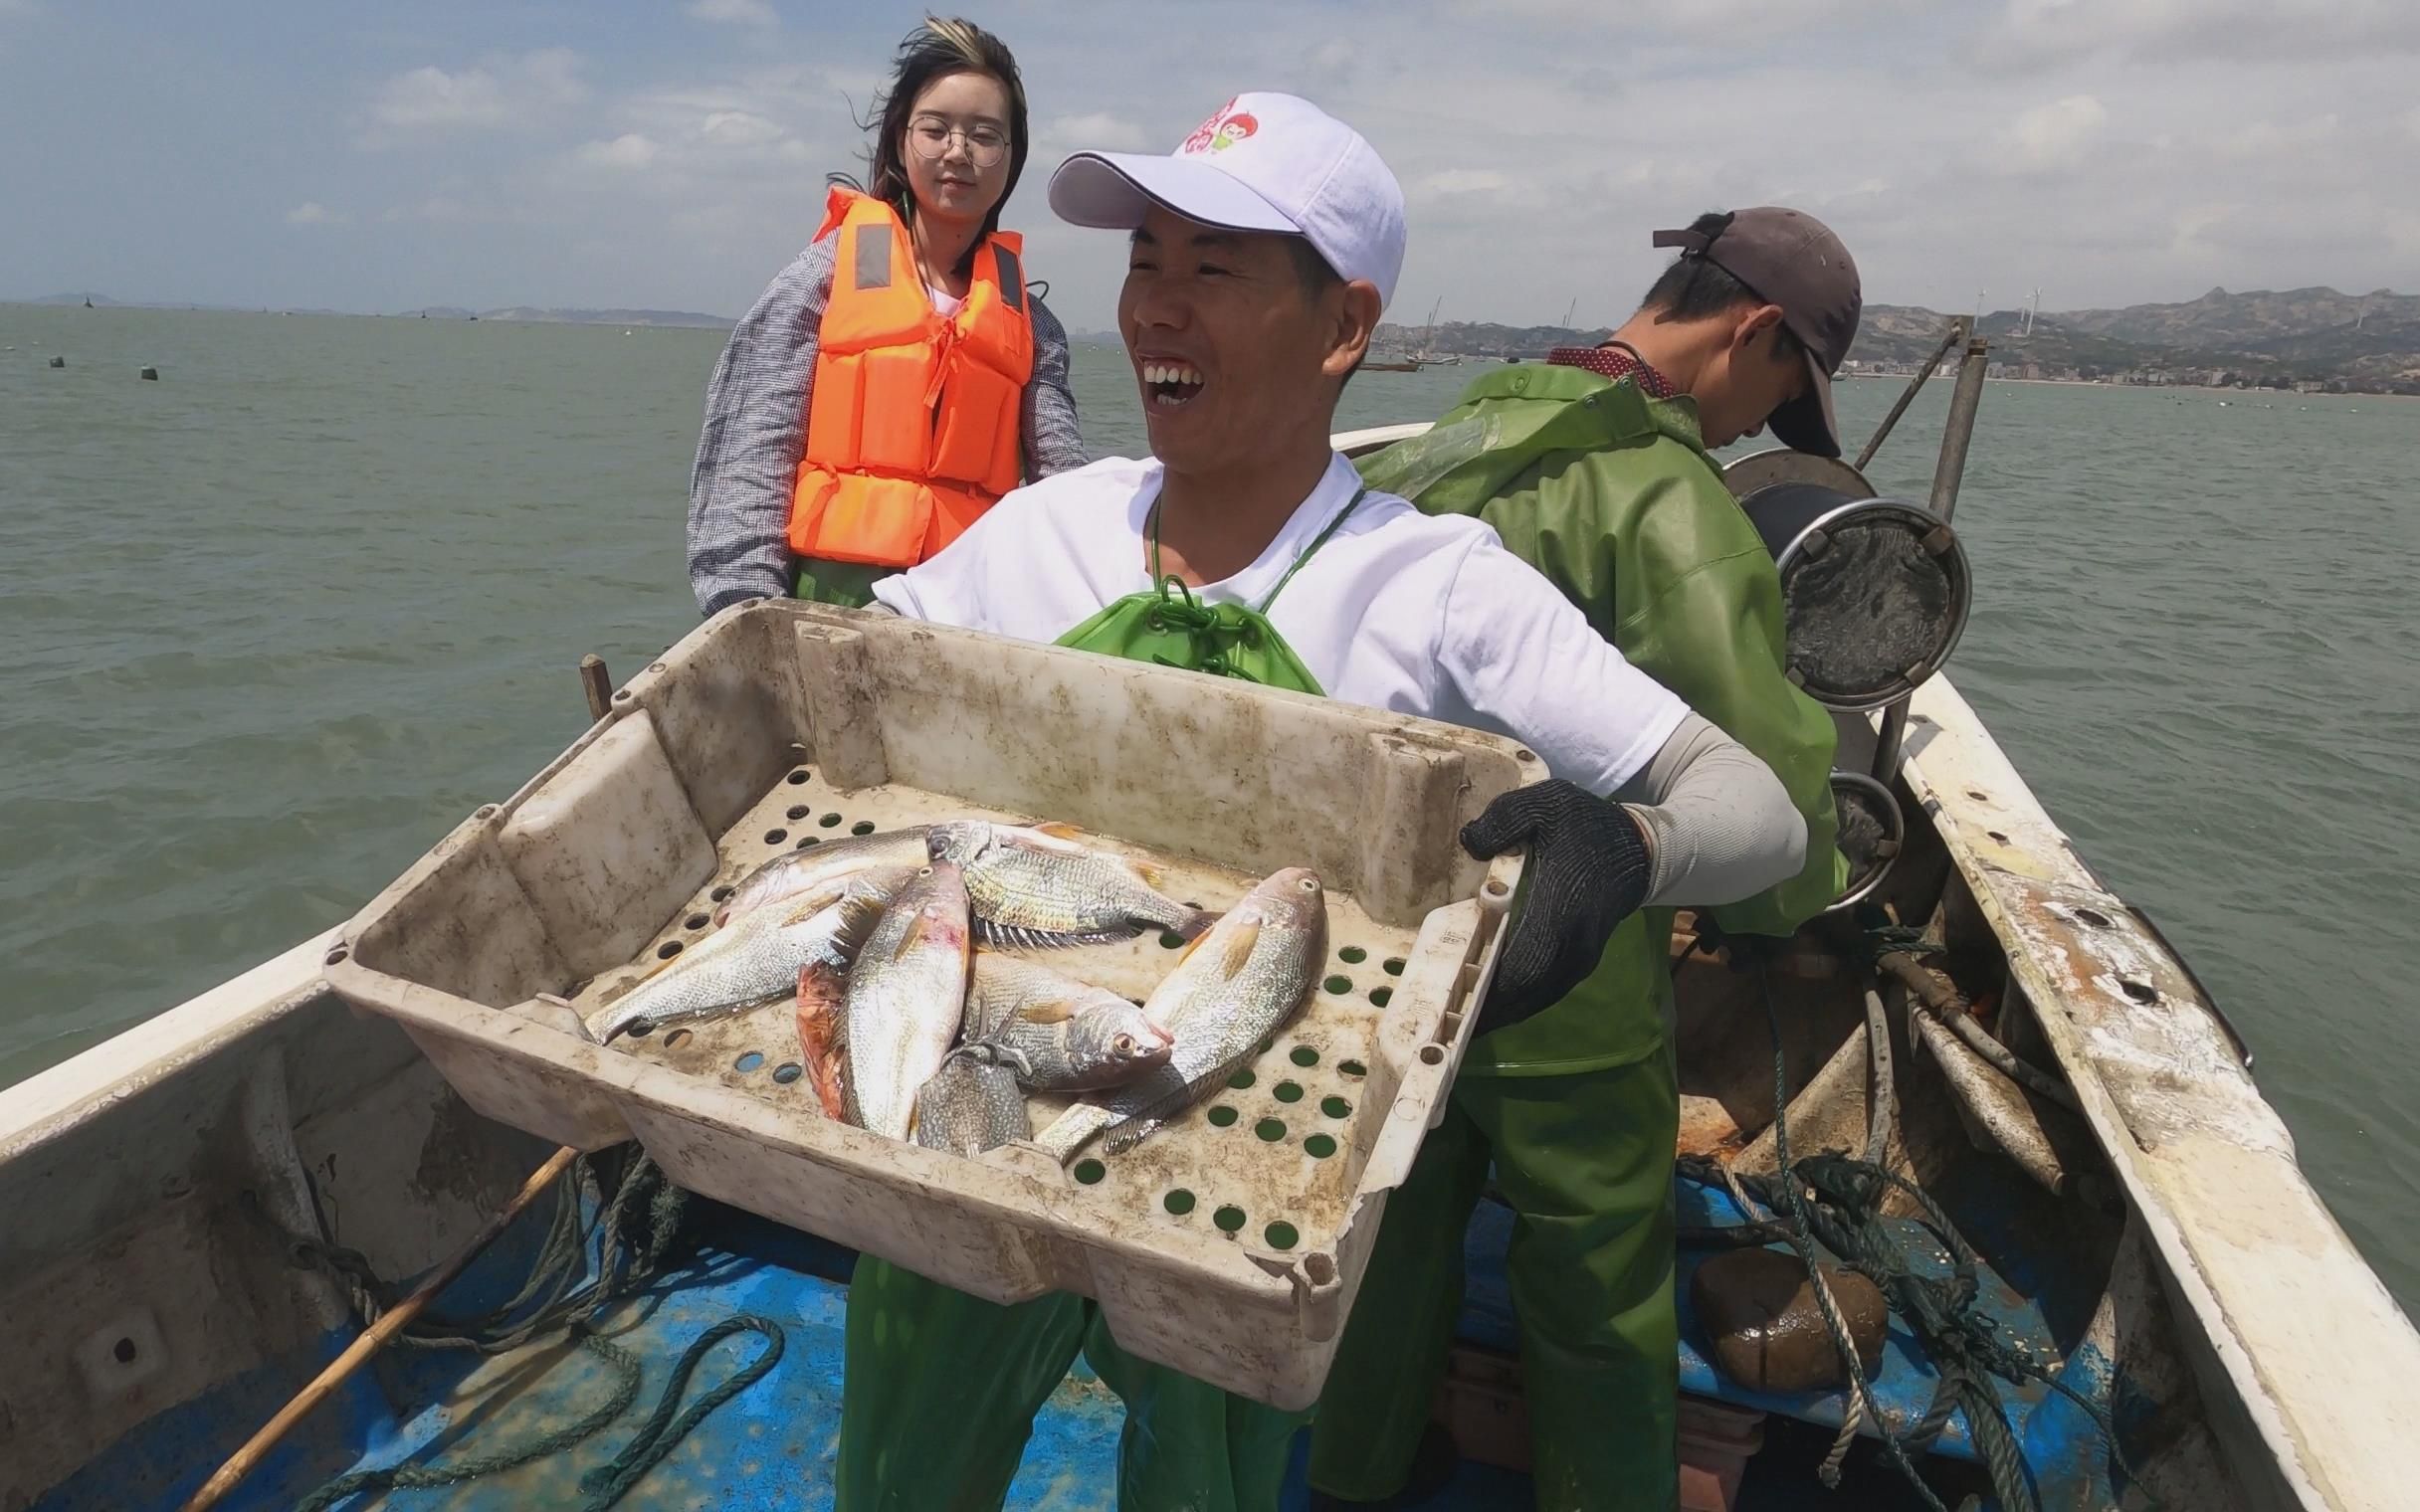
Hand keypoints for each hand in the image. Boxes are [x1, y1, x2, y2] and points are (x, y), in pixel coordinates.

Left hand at [1462, 779, 1652, 1032]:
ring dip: (1499, 1012)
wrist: (1639, 849)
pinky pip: (1544, 993)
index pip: (1524, 962)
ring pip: (1536, 999)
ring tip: (1456, 1021)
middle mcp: (1573, 945)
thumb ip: (1505, 820)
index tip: (1451, 998)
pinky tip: (1488, 1005)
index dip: (1489, 986)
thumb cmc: (1587, 825)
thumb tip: (1469, 843)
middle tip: (1439, 1023)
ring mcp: (1579, 960)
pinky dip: (1515, 1003)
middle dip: (1485, 1009)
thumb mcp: (1546, 804)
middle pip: (1525, 993)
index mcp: (1562, 910)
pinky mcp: (1579, 964)